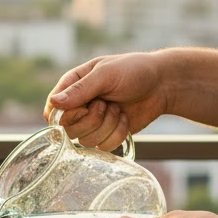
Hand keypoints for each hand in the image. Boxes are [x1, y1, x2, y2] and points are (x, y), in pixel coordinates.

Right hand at [43, 52, 171, 150]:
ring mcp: (92, 122)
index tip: (85, 106)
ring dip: (107, 125)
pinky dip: (118, 134)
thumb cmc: (134, 71)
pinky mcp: (106, 134)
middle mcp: (79, 106)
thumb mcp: (106, 75)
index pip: (53, 111)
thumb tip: (54, 102)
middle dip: (92, 119)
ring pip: (86, 141)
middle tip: (106, 103)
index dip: (67, 115)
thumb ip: (80, 89)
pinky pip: (103, 146)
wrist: (163, 84)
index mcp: (72, 86)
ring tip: (118, 109)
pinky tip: (124, 119)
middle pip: (68, 130)